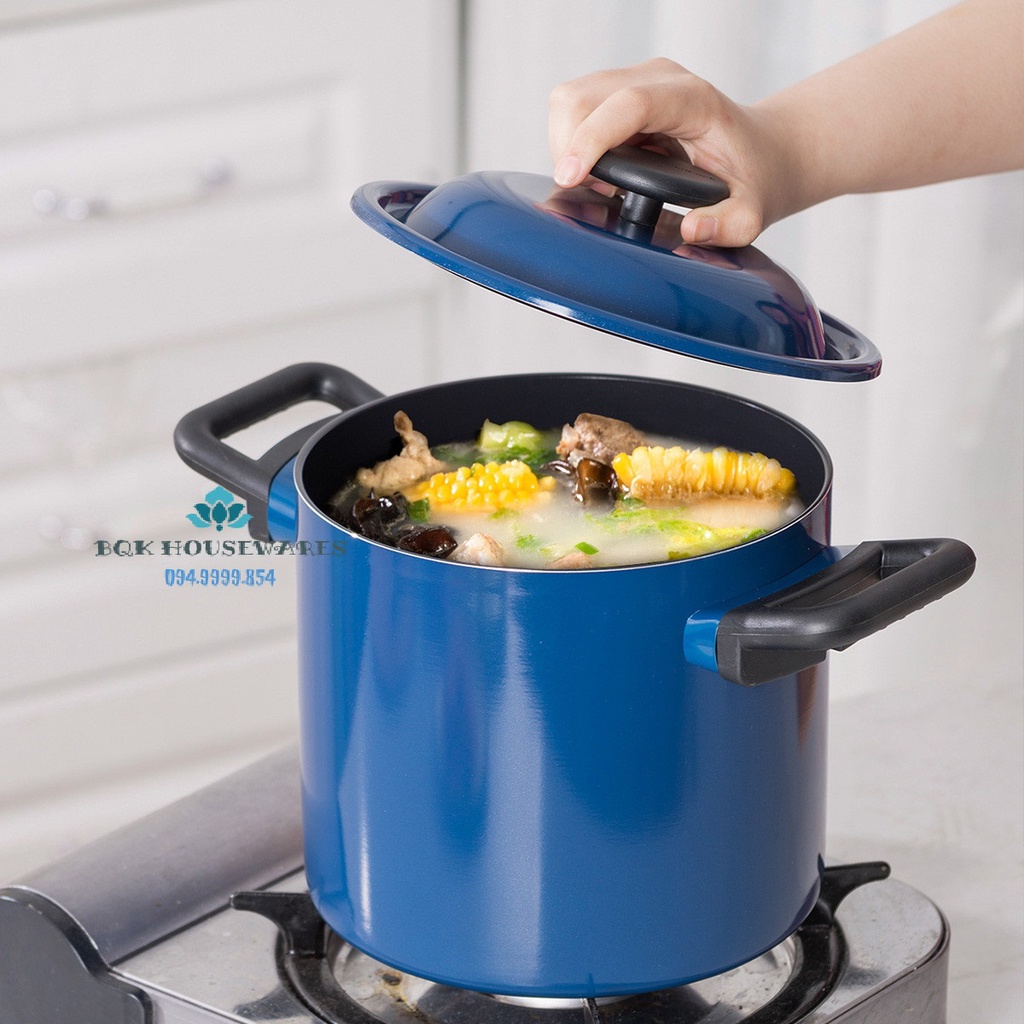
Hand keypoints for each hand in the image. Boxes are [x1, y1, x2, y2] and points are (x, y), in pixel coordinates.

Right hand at [549, 58, 789, 246]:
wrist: (759, 152)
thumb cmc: (751, 177)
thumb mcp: (751, 212)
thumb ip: (729, 225)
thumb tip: (692, 229)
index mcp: (692, 100)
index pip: (628, 104)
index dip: (591, 139)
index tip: (570, 178)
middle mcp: (660, 79)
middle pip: (582, 97)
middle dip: (569, 151)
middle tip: (596, 192)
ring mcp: (637, 81)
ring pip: (569, 101)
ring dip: (567, 147)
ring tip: (599, 183)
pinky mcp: (620, 92)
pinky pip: (574, 111)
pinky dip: (574, 145)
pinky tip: (601, 171)